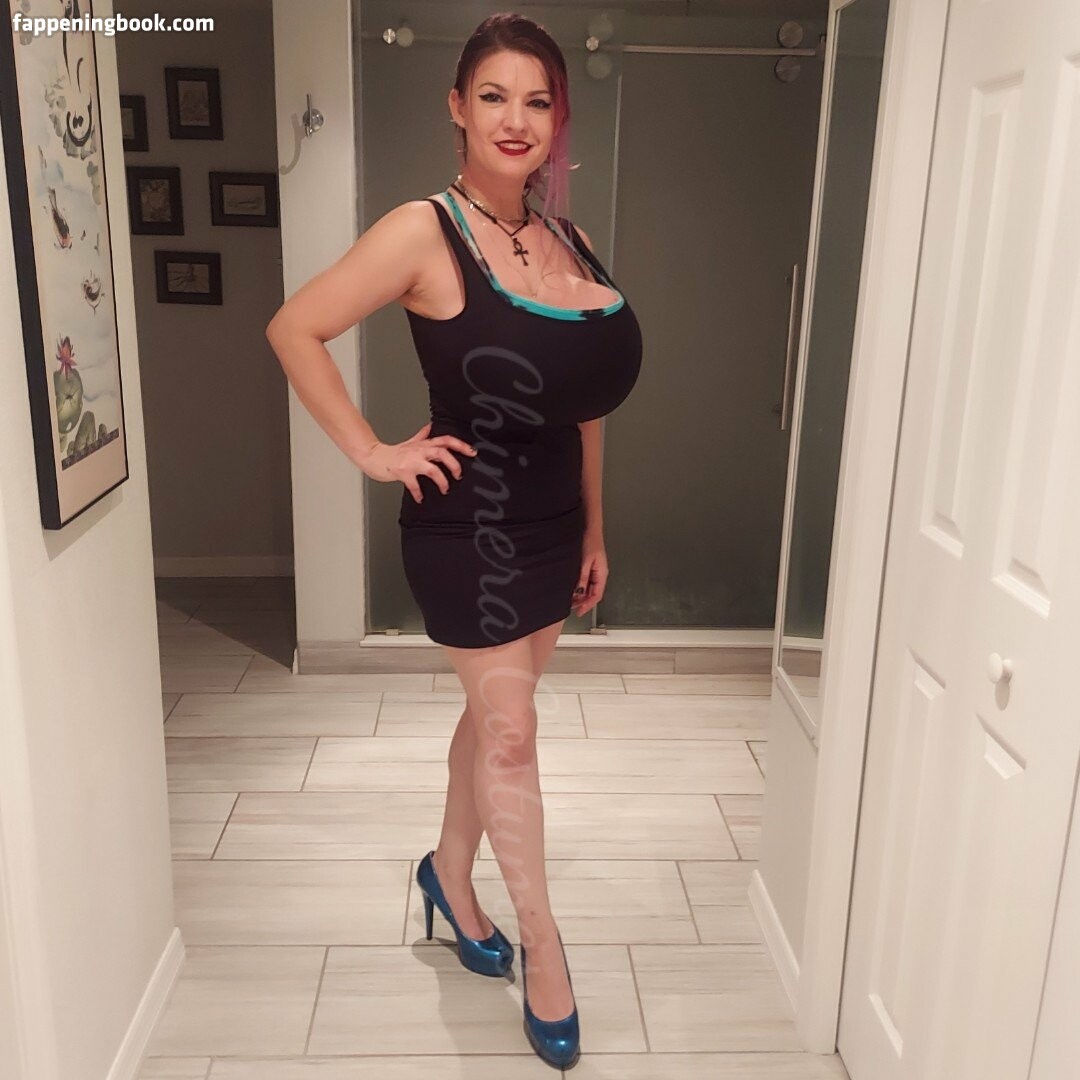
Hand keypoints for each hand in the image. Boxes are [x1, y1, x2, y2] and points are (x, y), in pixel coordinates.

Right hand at [358, 422, 476, 502]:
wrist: (374, 457)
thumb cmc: (393, 452)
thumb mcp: (410, 442)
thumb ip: (422, 436)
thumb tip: (431, 426)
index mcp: (424, 444)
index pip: (446, 440)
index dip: (460, 445)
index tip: (472, 452)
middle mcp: (419, 451)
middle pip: (442, 453)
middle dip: (454, 464)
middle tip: (459, 476)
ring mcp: (411, 461)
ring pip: (433, 469)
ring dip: (442, 480)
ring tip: (445, 489)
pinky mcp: (402, 472)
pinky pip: (414, 485)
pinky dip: (419, 493)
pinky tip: (421, 499)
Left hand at [572, 530, 607, 616]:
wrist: (588, 525)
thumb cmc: (589, 540)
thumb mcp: (584, 561)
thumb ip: (582, 577)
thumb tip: (579, 592)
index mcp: (602, 573)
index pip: (596, 595)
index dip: (587, 605)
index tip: (578, 612)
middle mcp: (599, 573)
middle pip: (592, 593)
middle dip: (582, 601)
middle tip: (570, 607)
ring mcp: (594, 569)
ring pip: (588, 587)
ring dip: (580, 594)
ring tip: (568, 598)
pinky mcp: (588, 565)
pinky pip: (584, 580)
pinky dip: (578, 585)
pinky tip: (570, 586)